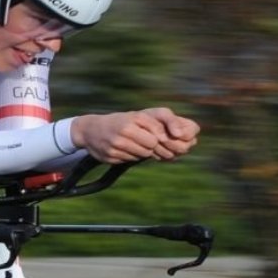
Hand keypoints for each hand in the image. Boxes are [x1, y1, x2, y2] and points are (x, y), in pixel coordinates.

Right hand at [71, 108, 199, 163]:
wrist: (90, 130)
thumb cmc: (121, 121)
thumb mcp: (139, 116)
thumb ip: (161, 122)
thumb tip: (186, 136)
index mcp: (134, 118)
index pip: (159, 134)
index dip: (166, 139)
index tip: (167, 141)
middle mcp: (125, 130)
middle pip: (152, 147)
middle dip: (155, 147)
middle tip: (151, 144)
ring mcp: (116, 144)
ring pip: (142, 155)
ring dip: (143, 153)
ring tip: (136, 145)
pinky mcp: (110, 156)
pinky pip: (130, 160)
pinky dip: (131, 157)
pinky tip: (125, 150)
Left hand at [141, 107, 199, 160]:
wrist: (139, 127)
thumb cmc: (154, 117)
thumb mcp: (162, 114)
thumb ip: (172, 121)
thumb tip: (178, 134)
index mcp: (190, 128)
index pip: (193, 132)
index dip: (181, 132)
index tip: (167, 128)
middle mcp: (187, 141)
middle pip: (183, 147)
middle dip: (168, 141)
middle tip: (158, 136)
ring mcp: (178, 150)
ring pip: (173, 154)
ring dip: (161, 147)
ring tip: (154, 139)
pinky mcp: (168, 157)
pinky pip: (165, 158)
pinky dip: (157, 151)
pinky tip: (151, 145)